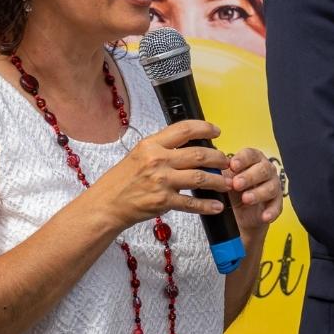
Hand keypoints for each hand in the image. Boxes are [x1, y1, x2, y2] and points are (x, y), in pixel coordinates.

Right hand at [90, 120, 231, 227]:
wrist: (106, 205)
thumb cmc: (121, 180)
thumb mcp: (138, 155)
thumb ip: (161, 148)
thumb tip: (188, 144)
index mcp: (151, 145)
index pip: (184, 129)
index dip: (205, 128)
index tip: (217, 131)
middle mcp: (157, 160)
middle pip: (198, 154)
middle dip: (218, 158)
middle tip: (226, 161)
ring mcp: (161, 181)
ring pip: (200, 178)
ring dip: (218, 181)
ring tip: (228, 183)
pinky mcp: (163, 201)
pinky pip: (191, 202)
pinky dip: (207, 205)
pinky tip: (217, 206)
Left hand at [225, 148, 281, 232]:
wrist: (239, 213)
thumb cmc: (233, 190)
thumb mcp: (225, 180)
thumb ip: (221, 173)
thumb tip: (212, 169)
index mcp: (253, 160)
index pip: (250, 154)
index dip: (242, 159)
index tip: (233, 165)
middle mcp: (265, 170)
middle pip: (262, 169)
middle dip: (249, 177)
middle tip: (236, 184)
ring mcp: (273, 185)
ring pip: (271, 187)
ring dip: (258, 193)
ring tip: (246, 199)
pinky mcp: (276, 202)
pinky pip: (277, 206)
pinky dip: (271, 211)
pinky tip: (264, 216)